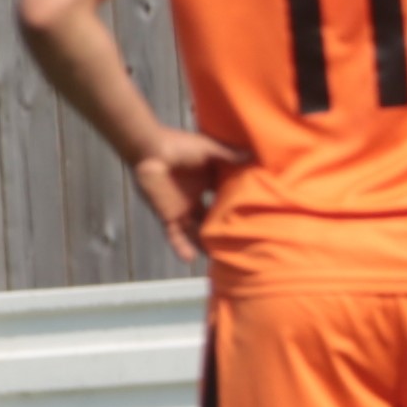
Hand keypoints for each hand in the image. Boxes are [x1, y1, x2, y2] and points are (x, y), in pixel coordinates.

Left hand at [130, 128, 247, 264]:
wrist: (150, 148)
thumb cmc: (179, 145)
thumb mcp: (210, 150)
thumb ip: (230, 157)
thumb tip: (254, 156)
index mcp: (208, 184)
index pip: (226, 201)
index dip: (239, 210)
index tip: (256, 220)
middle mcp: (197, 200)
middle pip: (213, 221)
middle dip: (224, 232)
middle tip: (243, 246)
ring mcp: (182, 209)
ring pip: (197, 232)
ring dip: (206, 245)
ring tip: (223, 260)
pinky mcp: (168, 215)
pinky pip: (175, 234)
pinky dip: (181, 246)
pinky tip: (190, 259)